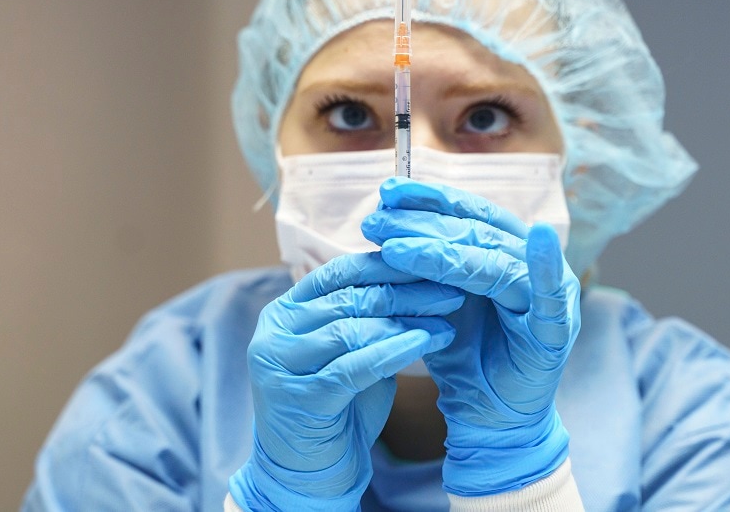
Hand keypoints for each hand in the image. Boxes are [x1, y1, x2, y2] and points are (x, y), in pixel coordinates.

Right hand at [228, 253, 461, 510]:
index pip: (340, 272)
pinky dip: (394, 350)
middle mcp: (275, 332)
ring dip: (407, 318)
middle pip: (349, 298)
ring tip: (449, 315)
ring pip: (352, 327)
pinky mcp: (300, 398)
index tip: (433, 257)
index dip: (388, 263)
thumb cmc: (337, 406)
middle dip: (406, 289)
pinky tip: (428, 340)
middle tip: (453, 284)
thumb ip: (367, 316)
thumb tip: (419, 275)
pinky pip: (355, 366)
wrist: (308, 472)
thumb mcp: (348, 350)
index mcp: (285, 311)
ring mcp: (281, 365)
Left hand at [361, 178, 580, 495]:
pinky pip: (550, 295)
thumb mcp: (437, 301)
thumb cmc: (465, 353)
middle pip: (477, 232)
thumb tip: (382, 219)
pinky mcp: (556, 329)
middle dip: (424, 224)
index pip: (468, 213)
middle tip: (378, 221)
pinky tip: (539, 238)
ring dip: (447, 251)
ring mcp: (548, 294)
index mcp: (503, 251)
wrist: (487, 417)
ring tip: (397, 249)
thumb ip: (424, 264)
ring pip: (496, 261)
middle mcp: (529, 264)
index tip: (386, 191)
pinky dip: (546, 265)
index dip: (430, 199)